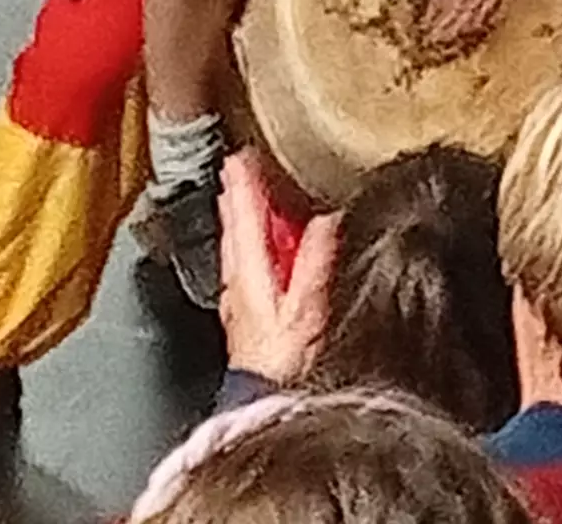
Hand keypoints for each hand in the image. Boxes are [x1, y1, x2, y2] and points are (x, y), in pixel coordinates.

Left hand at [219, 150, 339, 381]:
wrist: (264, 407)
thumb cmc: (285, 363)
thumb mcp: (308, 308)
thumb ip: (316, 260)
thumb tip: (327, 217)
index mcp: (250, 273)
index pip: (245, 216)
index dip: (244, 184)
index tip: (240, 155)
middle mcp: (238, 283)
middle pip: (234, 227)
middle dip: (236, 195)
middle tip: (234, 165)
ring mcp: (239, 301)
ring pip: (235, 246)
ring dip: (238, 217)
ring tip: (238, 195)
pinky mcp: (245, 317)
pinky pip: (243, 266)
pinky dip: (246, 245)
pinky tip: (255, 249)